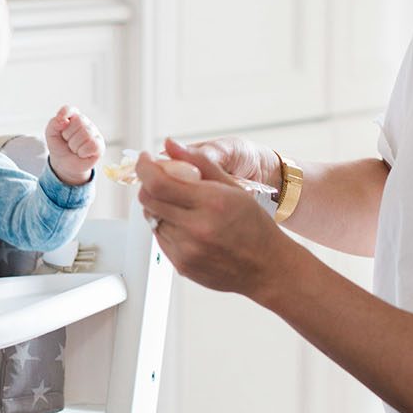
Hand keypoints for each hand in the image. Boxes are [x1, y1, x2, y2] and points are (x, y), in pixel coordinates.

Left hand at [46, 105, 104, 185]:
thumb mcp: (51, 134)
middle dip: (68, 135)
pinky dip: (82, 152)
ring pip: (85, 133)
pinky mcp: (99, 145)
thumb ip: (54, 124)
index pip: (71, 110)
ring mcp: (94, 133)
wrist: (64, 164)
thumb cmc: (59, 146)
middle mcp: (85, 123)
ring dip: (74, 145)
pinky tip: (81, 153)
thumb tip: (64, 120)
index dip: (65, 112)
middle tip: (67, 142)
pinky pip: (92, 145)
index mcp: (73, 117)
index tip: (60, 118)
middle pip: (79, 121)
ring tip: (74, 148)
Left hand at [136, 144, 290, 299]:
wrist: (267, 268)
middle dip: (149, 185)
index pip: (158, 182)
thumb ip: (199, 162)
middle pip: (148, 200)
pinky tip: (187, 226)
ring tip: (182, 206)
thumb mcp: (234, 187)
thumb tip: (170, 144)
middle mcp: (196, 228)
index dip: (144, 167)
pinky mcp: (181, 266)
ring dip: (159, 207)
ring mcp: (187, 250)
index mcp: (210, 203)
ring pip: (152, 219)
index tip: (145, 159)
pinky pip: (160, 239)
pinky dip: (166, 227)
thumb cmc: (255, 226)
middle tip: (161, 180)